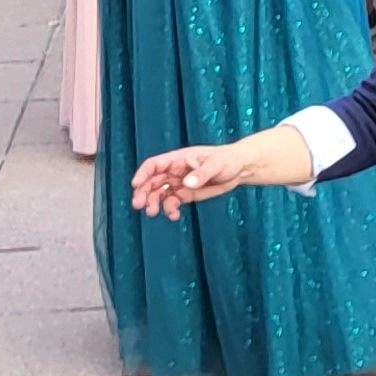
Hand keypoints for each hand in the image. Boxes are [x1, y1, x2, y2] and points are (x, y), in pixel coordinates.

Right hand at [130, 143, 260, 218]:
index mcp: (179, 159)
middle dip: (143, 192)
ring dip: (153, 203)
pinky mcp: (186, 195)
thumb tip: (186, 184)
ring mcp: (180, 183)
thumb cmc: (228, 160)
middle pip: (152, 181)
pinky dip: (170, 210)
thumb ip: (201, 173)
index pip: (155, 164)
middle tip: (139, 205)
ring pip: (159, 194)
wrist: (240, 168)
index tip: (135, 184)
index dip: (143, 173)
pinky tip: (173, 216)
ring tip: (152, 213)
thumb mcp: (216, 164)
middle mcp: (175, 171)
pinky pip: (172, 203)